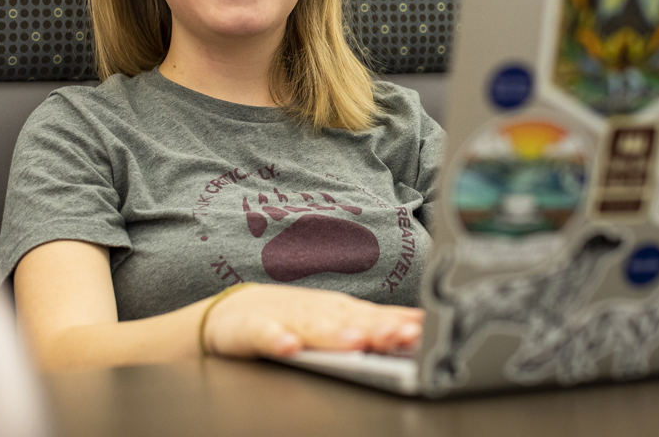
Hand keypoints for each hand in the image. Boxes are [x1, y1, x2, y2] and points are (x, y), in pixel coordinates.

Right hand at [202, 284, 422, 357]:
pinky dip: (277, 339)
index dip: (400, 323)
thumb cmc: (293, 319)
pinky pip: (265, 335)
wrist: (233, 312)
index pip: (377, 316)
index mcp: (342, 311)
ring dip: (334, 334)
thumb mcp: (336, 323)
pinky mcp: (253, 329)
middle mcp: (319, 311)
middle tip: (402, 336)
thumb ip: (372, 326)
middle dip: (378, 328)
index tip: (425, 331)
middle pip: (352, 320)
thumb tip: (419, 330)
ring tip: (355, 343)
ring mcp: (286, 318)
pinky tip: (289, 346)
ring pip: (313, 327)